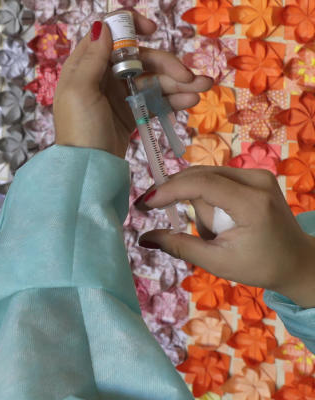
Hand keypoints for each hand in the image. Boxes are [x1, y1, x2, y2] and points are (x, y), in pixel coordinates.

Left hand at [53, 13, 212, 157]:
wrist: (87, 169)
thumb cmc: (79, 128)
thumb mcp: (79, 90)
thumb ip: (92, 58)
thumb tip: (103, 25)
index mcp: (86, 65)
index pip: (109, 34)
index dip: (131, 26)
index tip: (153, 29)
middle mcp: (102, 75)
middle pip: (139, 58)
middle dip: (167, 64)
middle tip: (190, 77)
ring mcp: (118, 94)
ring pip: (153, 79)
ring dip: (179, 82)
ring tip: (204, 88)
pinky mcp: (131, 112)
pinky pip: (156, 99)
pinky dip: (173, 98)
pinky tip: (190, 101)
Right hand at [137, 166, 314, 307]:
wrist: (297, 261)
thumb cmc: (260, 266)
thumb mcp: (217, 262)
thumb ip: (179, 246)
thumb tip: (144, 239)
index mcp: (252, 204)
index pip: (201, 184)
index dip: (169, 190)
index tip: (145, 203)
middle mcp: (257, 181)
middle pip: (199, 176)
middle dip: (180, 197)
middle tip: (167, 217)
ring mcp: (258, 175)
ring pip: (204, 177)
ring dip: (197, 201)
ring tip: (214, 231)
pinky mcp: (256, 175)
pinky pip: (215, 178)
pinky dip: (207, 196)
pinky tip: (220, 220)